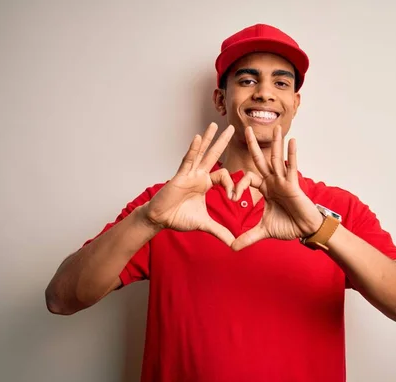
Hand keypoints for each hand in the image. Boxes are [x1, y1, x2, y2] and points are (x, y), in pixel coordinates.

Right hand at [139, 123, 235, 245]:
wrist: (160, 219)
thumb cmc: (178, 217)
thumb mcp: (204, 224)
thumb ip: (219, 231)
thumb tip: (233, 243)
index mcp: (205, 183)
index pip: (224, 176)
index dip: (232, 185)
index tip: (235, 197)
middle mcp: (198, 175)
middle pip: (214, 155)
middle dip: (223, 142)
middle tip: (233, 128)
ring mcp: (189, 173)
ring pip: (201, 153)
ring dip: (209, 139)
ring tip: (215, 124)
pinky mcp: (180, 175)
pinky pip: (188, 160)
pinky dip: (193, 149)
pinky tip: (198, 137)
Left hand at [231, 126, 322, 250]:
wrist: (305, 230)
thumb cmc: (288, 226)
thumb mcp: (263, 231)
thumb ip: (247, 237)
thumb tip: (231, 247)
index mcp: (265, 189)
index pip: (248, 178)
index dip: (238, 185)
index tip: (233, 197)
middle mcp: (273, 181)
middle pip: (260, 160)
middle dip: (253, 145)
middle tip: (245, 128)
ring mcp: (283, 181)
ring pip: (277, 159)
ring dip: (276, 143)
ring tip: (275, 127)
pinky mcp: (293, 184)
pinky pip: (292, 167)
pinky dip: (292, 154)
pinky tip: (292, 140)